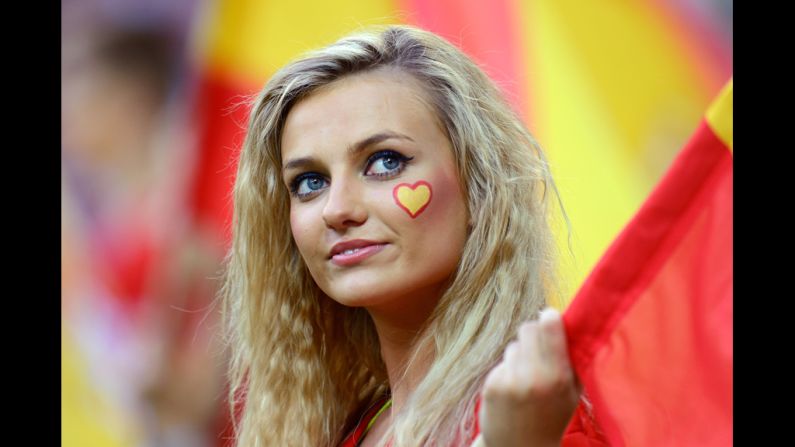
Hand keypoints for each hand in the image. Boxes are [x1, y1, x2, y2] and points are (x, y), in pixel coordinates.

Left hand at [479, 308, 580, 446]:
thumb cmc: (552, 417)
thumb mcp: (573, 392)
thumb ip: (573, 359)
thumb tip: (568, 322)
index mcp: (558, 376)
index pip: (549, 326)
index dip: (550, 318)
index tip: (550, 317)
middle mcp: (533, 376)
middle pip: (528, 328)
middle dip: (534, 334)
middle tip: (540, 348)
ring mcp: (509, 380)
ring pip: (514, 345)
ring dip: (521, 354)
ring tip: (528, 378)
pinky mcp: (491, 384)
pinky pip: (503, 362)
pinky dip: (508, 370)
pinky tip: (514, 389)